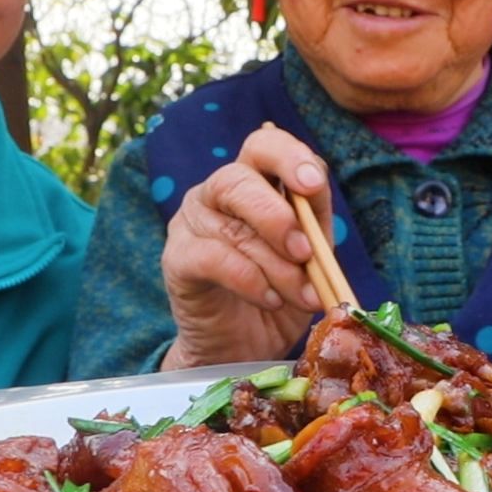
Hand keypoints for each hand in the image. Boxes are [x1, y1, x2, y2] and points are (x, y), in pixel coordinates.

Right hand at [158, 124, 333, 368]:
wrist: (245, 346)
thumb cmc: (280, 291)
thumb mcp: (310, 256)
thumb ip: (314, 224)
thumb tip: (316, 195)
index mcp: (253, 181)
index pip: (263, 146)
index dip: (288, 157)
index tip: (313, 185)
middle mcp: (215, 193)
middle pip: (238, 178)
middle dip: (278, 217)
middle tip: (306, 253)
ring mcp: (190, 223)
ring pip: (233, 228)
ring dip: (277, 265)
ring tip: (303, 295)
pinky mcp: (176, 259)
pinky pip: (213, 259)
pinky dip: (250, 281)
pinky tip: (271, 300)